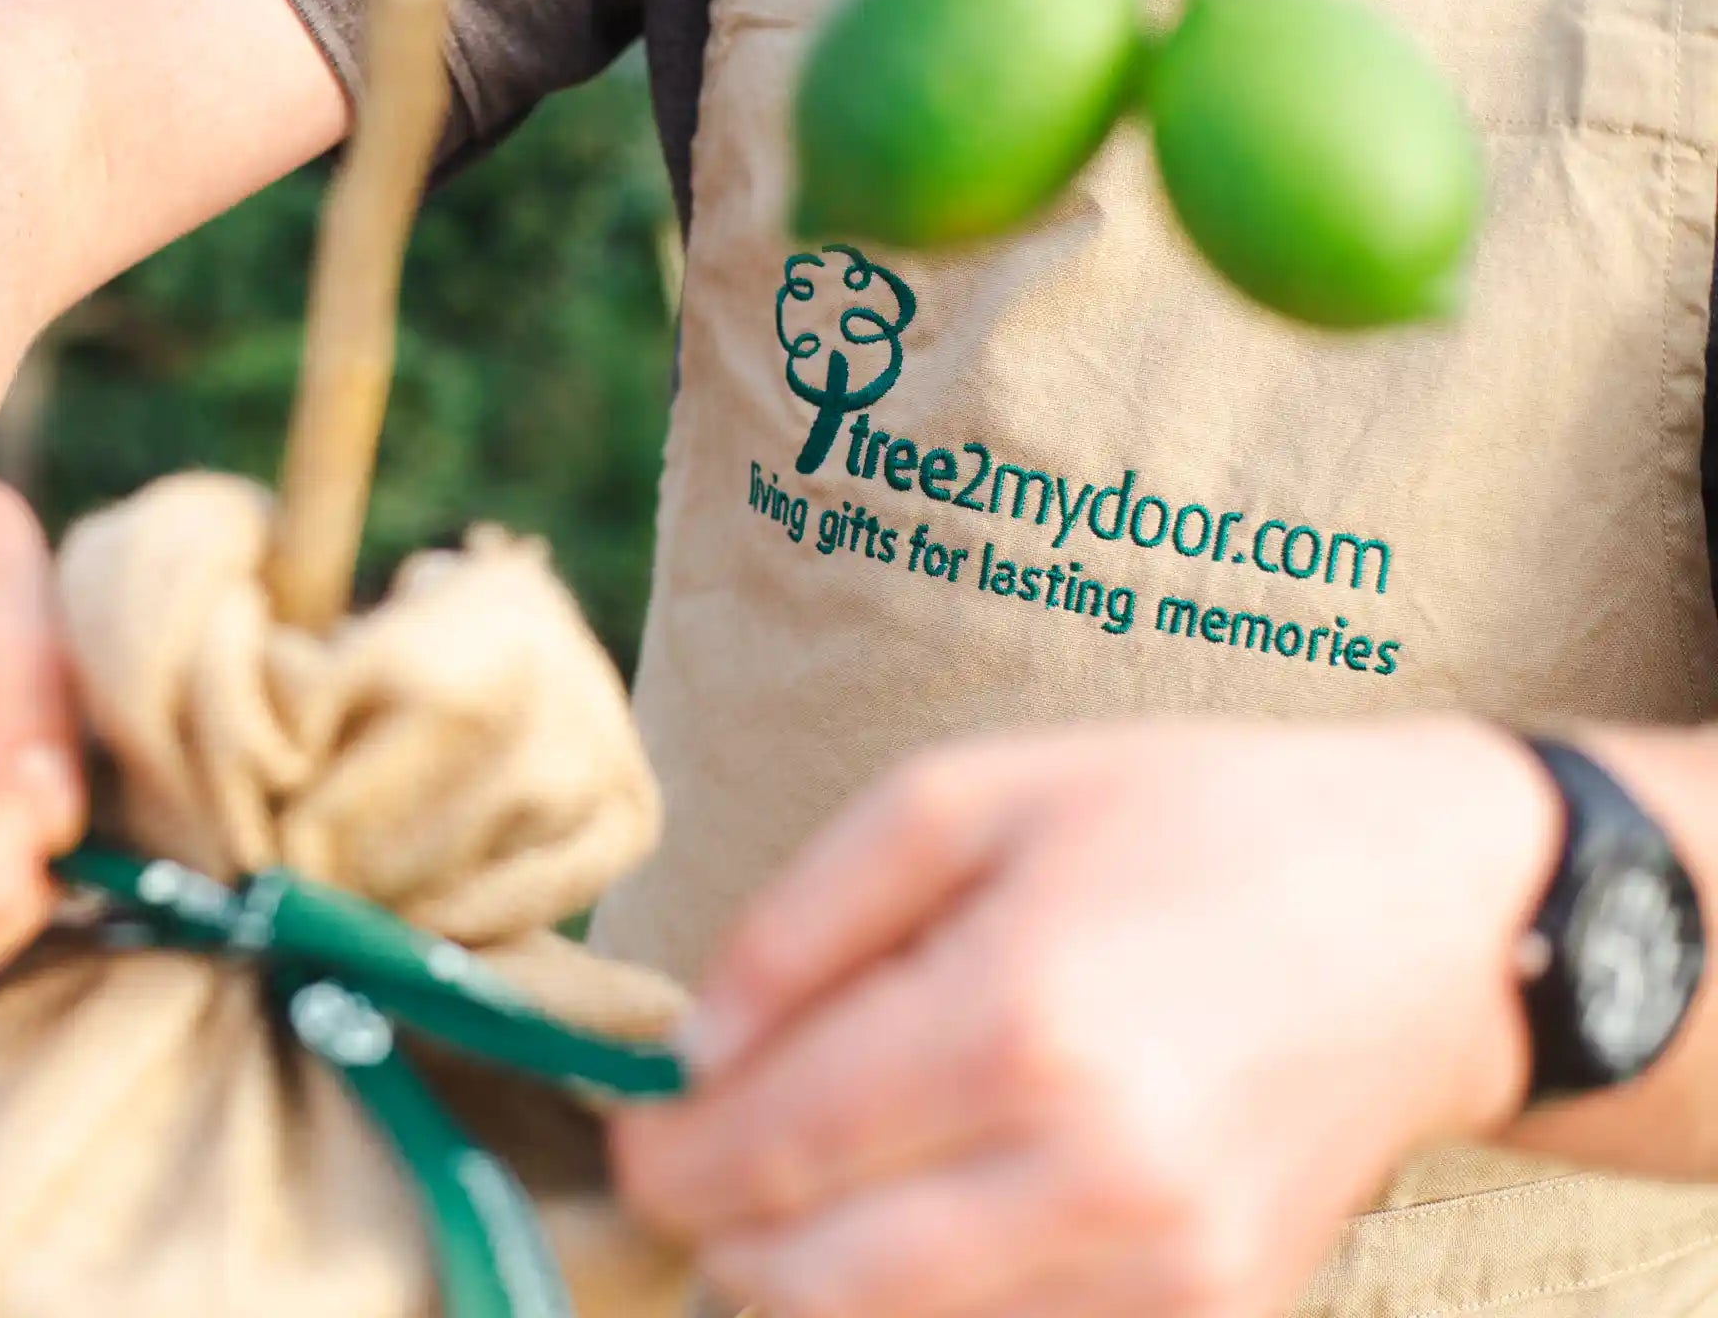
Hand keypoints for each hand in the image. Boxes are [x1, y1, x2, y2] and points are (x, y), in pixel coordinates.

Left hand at [611, 717, 1558, 1317]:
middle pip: (811, 1281)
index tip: (628, 1136)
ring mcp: (1163, 1270)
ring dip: (813, 1275)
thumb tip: (692, 1047)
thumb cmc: (1191, 824)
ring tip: (806, 1181)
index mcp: (1019, 1021)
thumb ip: (805, 920)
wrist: (1434, 919)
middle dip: (718, 1234)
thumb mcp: (973, 795)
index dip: (664, 1158)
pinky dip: (929, 1298)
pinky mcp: (1211, 1316)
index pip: (768, 1149)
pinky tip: (925, 1209)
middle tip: (696, 1167)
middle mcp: (1093, 1173)